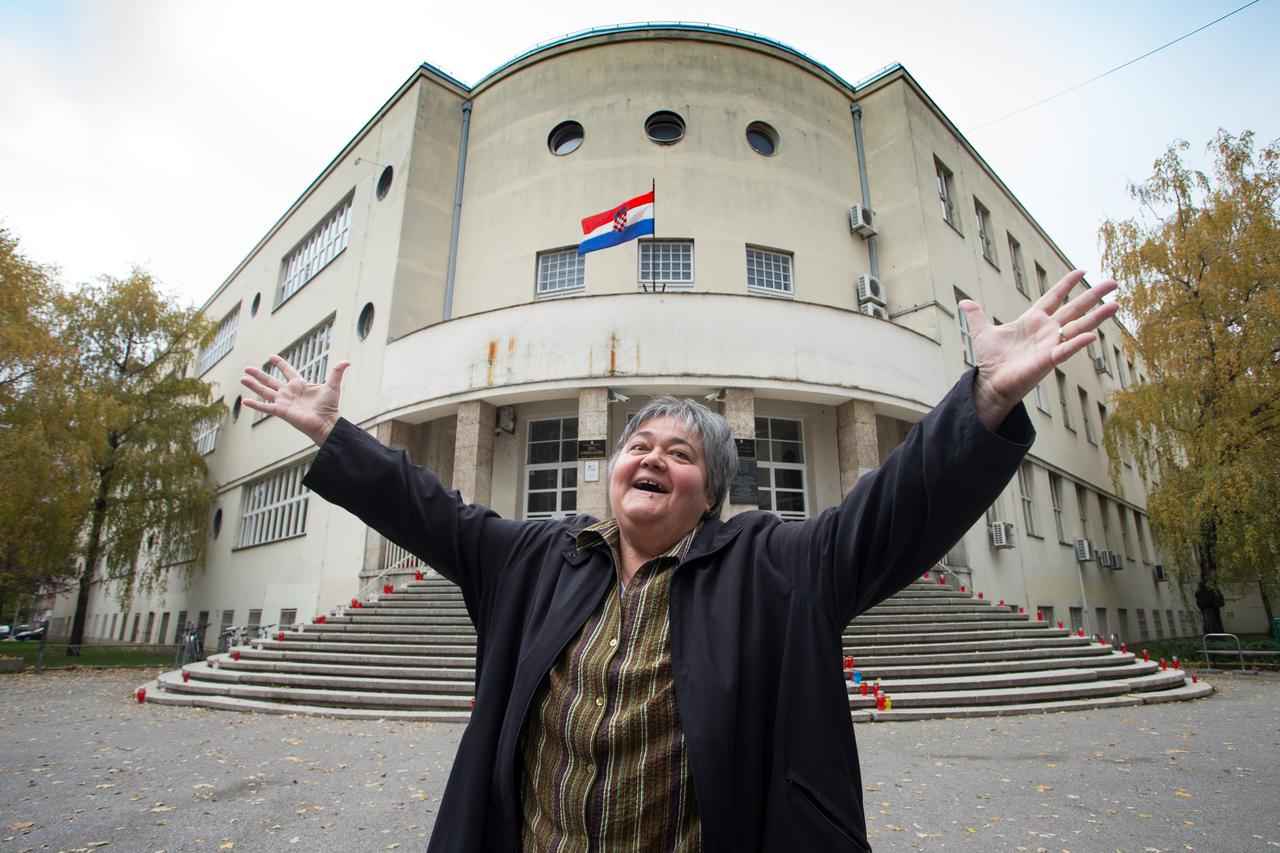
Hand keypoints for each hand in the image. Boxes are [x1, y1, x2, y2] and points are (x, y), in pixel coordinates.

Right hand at [240, 355, 349, 446]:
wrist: (327, 422)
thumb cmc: (330, 406)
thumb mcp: (333, 386)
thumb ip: (336, 372)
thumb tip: (346, 361)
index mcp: (299, 385)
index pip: (287, 371)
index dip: (280, 364)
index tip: (272, 357)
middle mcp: (289, 392)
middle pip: (270, 380)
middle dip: (259, 374)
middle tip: (247, 367)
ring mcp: (283, 402)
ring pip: (264, 391)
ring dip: (253, 385)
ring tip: (242, 378)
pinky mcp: (281, 411)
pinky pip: (265, 407)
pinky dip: (255, 405)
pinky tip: (244, 401)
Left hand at [960, 270, 1118, 429]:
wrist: (990, 382)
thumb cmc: (991, 360)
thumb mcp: (982, 333)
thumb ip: (977, 316)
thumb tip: (964, 302)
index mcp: (1033, 320)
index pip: (1054, 297)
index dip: (1067, 284)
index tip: (1082, 271)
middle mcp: (1046, 331)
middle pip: (1075, 308)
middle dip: (1094, 295)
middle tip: (1113, 282)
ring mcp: (1050, 344)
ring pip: (1079, 327)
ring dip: (1098, 317)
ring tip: (1116, 304)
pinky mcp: (1048, 360)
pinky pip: (1066, 350)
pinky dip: (1077, 344)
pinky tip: (1092, 335)